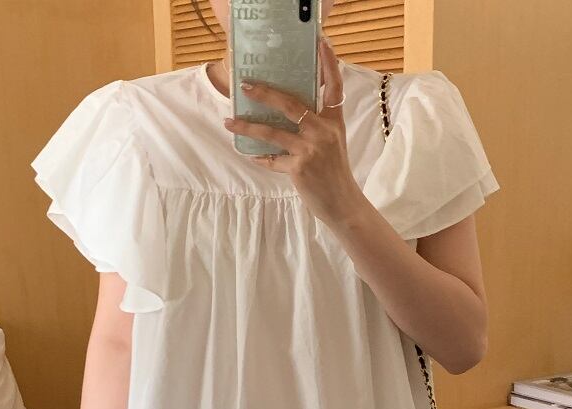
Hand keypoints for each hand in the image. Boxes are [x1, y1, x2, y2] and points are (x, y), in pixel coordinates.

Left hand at [222, 37, 362, 226]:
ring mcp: (310, 149)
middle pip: (290, 104)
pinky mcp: (299, 167)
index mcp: (333, 122)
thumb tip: (288, 112)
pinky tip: (251, 156)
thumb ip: (316, 125)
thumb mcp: (333, 143)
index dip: (329, 63)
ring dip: (247, 127)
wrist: (342, 203)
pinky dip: (261, 158)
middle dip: (264, 93)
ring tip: (229, 122)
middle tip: (245, 85)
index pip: (334, 87)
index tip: (322, 43)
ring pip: (272, 132)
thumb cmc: (335, 173)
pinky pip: (272, 159)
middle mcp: (323, 131)